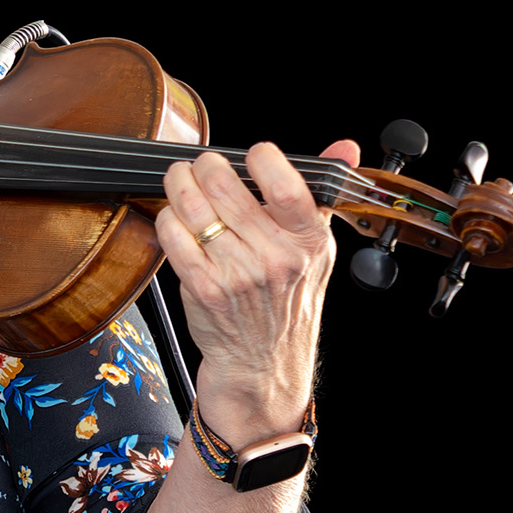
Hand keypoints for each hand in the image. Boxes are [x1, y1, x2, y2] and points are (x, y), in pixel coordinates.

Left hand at [157, 140, 361, 435]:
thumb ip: (325, 194)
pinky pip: (173, 237)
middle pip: (226, 189)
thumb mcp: (317, 250)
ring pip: (193, 208)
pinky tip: (174, 217)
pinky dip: (168, 219)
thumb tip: (345, 147)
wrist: (263, 365)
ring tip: (180, 180)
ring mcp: (237, 275)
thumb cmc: (286, 301)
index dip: (262, 159)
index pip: (286, 188)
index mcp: (307, 242)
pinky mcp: (203, 289)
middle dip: (205, 166)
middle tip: (201, 165)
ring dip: (179, 185)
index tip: (252, 155)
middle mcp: (275, 259)